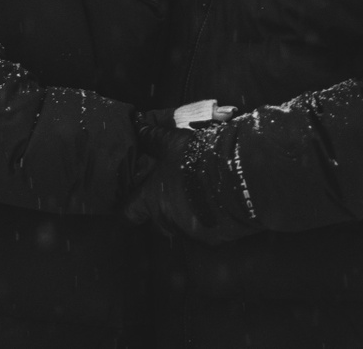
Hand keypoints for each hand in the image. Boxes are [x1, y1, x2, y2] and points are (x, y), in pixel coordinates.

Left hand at [124, 112, 256, 243]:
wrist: (237, 177)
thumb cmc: (196, 159)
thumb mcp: (172, 142)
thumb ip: (152, 138)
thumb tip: (137, 124)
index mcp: (152, 200)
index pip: (127, 214)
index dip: (126, 210)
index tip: (128, 207)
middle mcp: (167, 220)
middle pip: (156, 223)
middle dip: (161, 211)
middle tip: (171, 195)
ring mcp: (190, 232)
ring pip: (180, 228)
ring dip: (184, 216)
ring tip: (196, 198)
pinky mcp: (213, 238)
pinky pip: (204, 233)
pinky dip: (207, 222)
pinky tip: (215, 206)